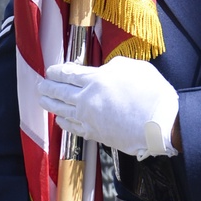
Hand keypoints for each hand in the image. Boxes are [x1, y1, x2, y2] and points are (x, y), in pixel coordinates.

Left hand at [38, 57, 178, 158]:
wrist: (160, 124)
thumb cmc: (151, 92)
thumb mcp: (133, 67)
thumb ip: (113, 66)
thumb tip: (104, 70)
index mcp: (96, 79)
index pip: (68, 74)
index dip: (56, 72)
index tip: (50, 71)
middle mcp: (87, 99)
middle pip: (60, 92)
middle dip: (48, 87)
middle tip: (40, 85)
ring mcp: (89, 119)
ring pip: (63, 110)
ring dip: (50, 104)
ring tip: (42, 100)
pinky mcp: (95, 134)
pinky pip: (73, 127)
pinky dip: (64, 122)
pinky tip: (59, 120)